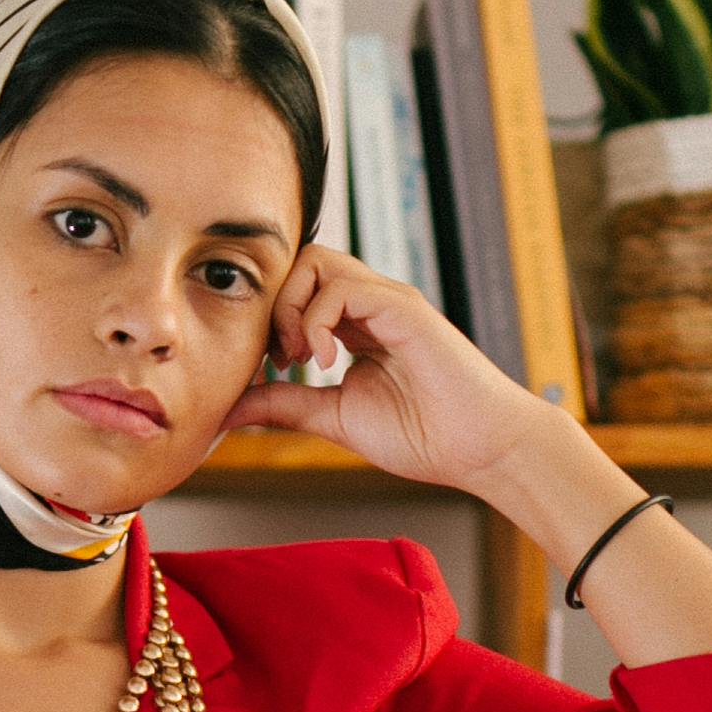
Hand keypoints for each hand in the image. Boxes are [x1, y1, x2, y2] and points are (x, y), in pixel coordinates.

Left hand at [227, 244, 539, 491]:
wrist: (482, 451)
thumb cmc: (423, 436)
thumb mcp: (334, 418)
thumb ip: (285, 405)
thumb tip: (229, 407)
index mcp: (357, 325)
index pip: (296, 290)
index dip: (269, 321)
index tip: (268, 369)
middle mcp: (372, 305)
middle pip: (300, 263)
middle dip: (273, 304)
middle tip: (279, 358)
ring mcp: (389, 301)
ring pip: (317, 261)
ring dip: (291, 308)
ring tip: (299, 356)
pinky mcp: (404, 309)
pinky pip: (344, 286)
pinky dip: (318, 320)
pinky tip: (325, 361)